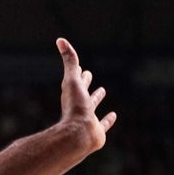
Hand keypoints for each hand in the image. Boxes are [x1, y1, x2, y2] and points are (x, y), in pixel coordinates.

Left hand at [56, 37, 116, 151]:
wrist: (78, 135)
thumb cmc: (75, 107)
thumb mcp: (72, 80)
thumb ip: (69, 61)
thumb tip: (60, 39)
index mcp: (72, 95)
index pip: (75, 80)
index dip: (78, 72)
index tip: (80, 66)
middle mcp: (78, 106)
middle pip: (82, 91)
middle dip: (86, 82)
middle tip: (89, 74)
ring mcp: (87, 119)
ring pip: (92, 106)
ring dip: (96, 98)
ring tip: (102, 90)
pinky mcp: (96, 131)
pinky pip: (102, 124)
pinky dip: (107, 120)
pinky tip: (113, 115)